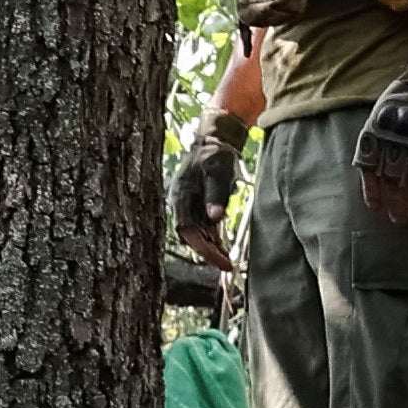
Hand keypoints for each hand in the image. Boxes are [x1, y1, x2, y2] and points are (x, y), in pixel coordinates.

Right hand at [170, 113, 246, 271]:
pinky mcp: (197, 207)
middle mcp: (181, 204)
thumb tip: (214, 218)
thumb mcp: (217, 170)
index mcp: (180, 195)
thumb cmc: (214, 154)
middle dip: (208, 251)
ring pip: (197, 234)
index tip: (219, 258)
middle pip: (191, 236)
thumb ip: (215, 193)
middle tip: (227, 264)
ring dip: (211, 247)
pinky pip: (203, 228)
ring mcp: (188, 206)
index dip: (202, 246)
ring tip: (227, 261)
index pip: (187, 229)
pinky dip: (212, 239)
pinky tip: (223, 248)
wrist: (213, 142)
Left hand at [354, 33, 407, 225]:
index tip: (378, 210)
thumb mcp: (384, 112)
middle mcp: (403, 140)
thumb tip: (372, 171)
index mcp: (382, 132)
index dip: (375, 193)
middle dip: (399, 205)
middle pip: (397, 181)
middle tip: (402, 220)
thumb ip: (378, 139)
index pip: (373, 170)